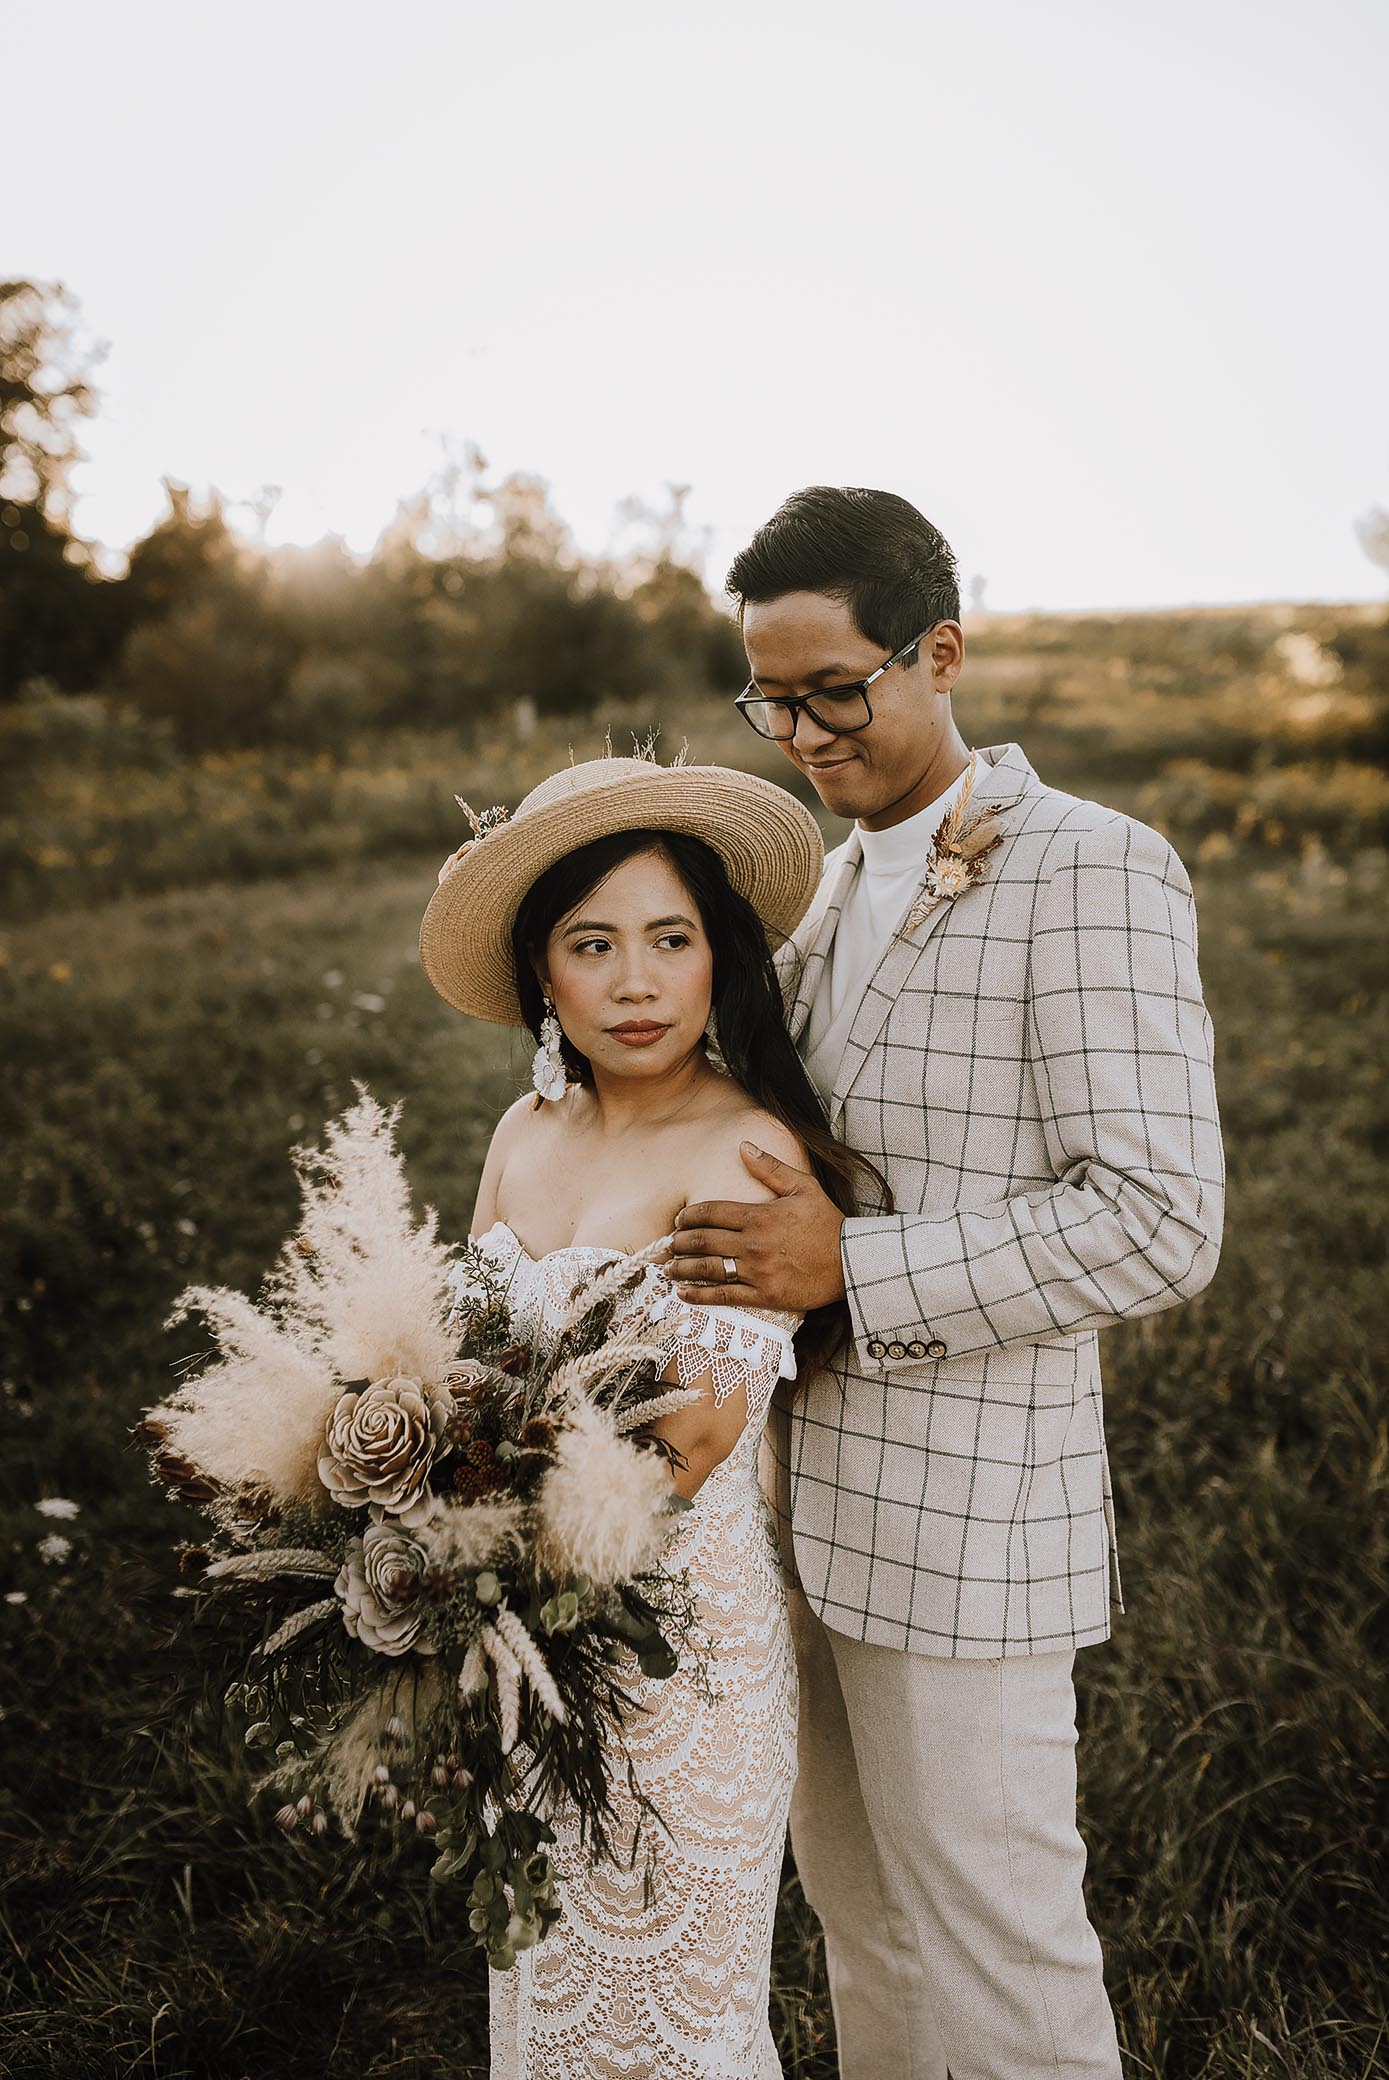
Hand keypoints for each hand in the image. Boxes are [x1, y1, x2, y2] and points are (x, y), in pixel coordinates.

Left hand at [667, 1143, 846, 1310]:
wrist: (852, 1261)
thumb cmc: (828, 1223)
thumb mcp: (803, 1187)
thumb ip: (770, 1168)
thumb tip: (743, 1145)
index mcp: (759, 1215)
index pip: (711, 1212)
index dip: (689, 1216)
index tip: (679, 1220)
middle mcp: (753, 1243)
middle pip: (703, 1240)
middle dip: (679, 1241)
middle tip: (668, 1243)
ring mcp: (757, 1271)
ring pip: (708, 1269)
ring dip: (682, 1268)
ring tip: (669, 1267)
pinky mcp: (764, 1295)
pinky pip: (724, 1296)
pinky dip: (699, 1295)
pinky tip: (682, 1293)